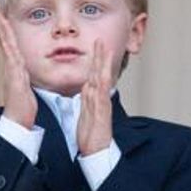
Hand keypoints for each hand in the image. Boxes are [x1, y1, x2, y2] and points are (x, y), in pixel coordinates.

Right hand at [0, 8, 37, 129]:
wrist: (18, 122)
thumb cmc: (24, 108)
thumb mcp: (28, 89)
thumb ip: (27, 80)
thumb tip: (28, 74)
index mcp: (17, 70)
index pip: (12, 47)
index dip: (8, 33)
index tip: (5, 20)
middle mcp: (12, 68)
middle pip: (6, 42)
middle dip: (2, 26)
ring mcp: (12, 72)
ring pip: (7, 46)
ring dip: (4, 31)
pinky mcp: (14, 77)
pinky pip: (11, 58)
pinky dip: (8, 47)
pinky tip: (6, 37)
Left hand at [76, 39, 112, 155]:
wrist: (97, 151)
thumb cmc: (92, 134)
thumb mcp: (86, 113)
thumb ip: (87, 99)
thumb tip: (86, 87)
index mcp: (92, 97)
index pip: (94, 74)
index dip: (95, 59)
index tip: (95, 46)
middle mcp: (98, 96)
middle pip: (99, 71)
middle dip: (100, 55)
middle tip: (100, 40)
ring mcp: (101, 102)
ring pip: (102, 78)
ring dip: (103, 63)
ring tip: (104, 48)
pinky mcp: (102, 109)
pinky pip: (102, 92)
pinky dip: (103, 80)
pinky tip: (103, 71)